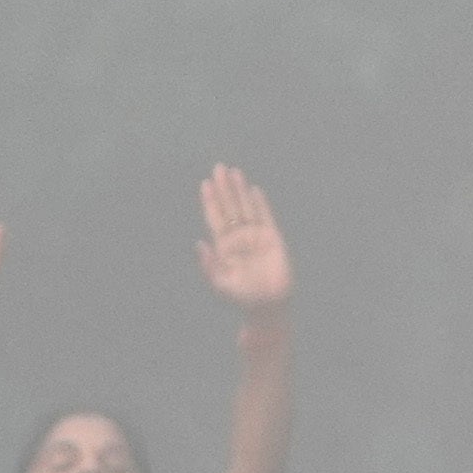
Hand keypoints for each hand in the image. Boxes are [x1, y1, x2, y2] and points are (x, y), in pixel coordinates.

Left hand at [194, 163, 291, 316]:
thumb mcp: (220, 283)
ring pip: (246, 207)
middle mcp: (238, 237)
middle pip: (229, 207)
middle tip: (218, 167)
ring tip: (235, 171)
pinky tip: (254, 190)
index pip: (215, 218)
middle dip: (224, 188)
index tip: (205, 183)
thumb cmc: (242, 296)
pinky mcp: (273, 238)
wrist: (268, 304)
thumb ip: (209, 264)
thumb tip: (199, 242)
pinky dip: (260, 203)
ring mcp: (256, 236)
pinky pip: (265, 216)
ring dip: (240, 190)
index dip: (210, 201)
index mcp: (223, 246)